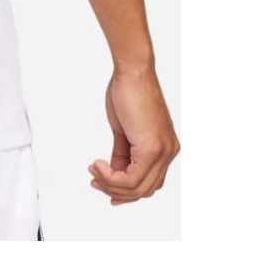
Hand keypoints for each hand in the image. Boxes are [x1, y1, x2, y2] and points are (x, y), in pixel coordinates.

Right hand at [88, 64, 178, 204]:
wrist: (133, 70)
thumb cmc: (128, 92)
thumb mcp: (124, 130)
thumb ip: (123, 153)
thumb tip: (114, 172)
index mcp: (165, 148)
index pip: (149, 182)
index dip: (126, 191)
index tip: (103, 185)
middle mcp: (169, 152)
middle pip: (144, 190)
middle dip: (116, 191)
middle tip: (94, 181)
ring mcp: (163, 152)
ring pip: (138, 188)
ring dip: (111, 185)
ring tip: (94, 171)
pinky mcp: (152, 149)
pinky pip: (132, 179)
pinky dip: (111, 178)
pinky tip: (98, 165)